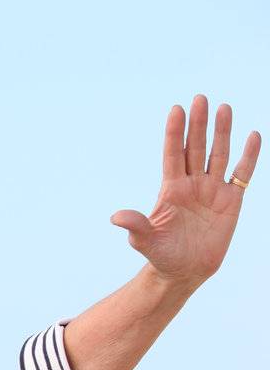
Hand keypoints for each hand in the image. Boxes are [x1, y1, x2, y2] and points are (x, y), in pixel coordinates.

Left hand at [112, 95, 259, 291]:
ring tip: (224, 108)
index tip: (176, 109)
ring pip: (218, 154)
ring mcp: (212, 190)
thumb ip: (136, 226)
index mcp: (171, 189)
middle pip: (196, 148)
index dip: (174, 133)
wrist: (185, 271)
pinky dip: (249, 156)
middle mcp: (192, 184)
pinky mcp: (231, 201)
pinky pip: (242, 173)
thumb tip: (116, 217)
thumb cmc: (162, 255)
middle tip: (200, 98)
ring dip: (222, 132)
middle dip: (198, 124)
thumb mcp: (146, 241)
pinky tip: (253, 136)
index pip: (173, 154)